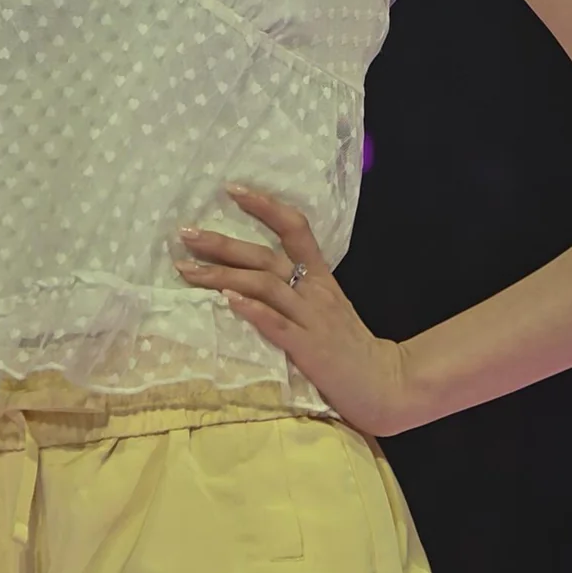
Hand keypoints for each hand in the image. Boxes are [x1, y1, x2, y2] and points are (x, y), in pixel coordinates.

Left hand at [173, 184, 412, 437]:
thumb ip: (296, 288)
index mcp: (319, 277)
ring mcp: (311, 319)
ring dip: (222, 275)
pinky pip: (276, 324)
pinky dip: (251, 309)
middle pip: (265, 256)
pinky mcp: (308, 349)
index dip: (265, 206)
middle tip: (185, 234)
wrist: (386, 384)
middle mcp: (314, 291)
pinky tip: (226, 300)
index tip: (231, 189)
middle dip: (221, 243)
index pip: (294, 228)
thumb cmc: (348, 346)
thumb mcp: (327, 306)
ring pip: (264, 285)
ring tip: (187, 270)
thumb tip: (249, 274)